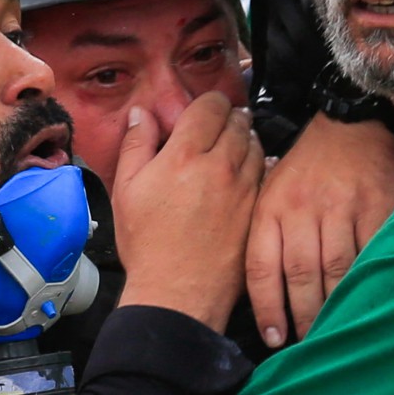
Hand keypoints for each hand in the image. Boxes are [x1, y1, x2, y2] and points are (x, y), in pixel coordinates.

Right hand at [112, 94, 263, 331]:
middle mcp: (221, 166)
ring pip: (256, 145)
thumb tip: (143, 114)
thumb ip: (136, 145)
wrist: (178, 293)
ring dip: (246, 139)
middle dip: (229, 117)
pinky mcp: (258, 210)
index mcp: (185, 155)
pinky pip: (267, 173)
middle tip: (219, 124)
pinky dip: (260, 164)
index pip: (211, 106)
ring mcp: (245, 189)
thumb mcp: (126, 191)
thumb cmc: (147, 245)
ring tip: (233, 145)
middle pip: (238, 121)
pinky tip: (248, 171)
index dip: (209, 102)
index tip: (204, 108)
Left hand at [246, 116, 393, 346]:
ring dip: (334, 307)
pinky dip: (368, 281)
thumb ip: (265, 233)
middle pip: (300, 274)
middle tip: (307, 345)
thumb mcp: (270, 191)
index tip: (273, 338)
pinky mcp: (377, 206)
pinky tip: (366, 302)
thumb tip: (258, 290)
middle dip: (302, 316)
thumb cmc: (305, 169)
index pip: (262, 266)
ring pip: (336, 270)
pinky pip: (371, 252)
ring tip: (334, 333)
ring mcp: (341, 208)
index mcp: (271, 207)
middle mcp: (302, 209)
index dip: (266, 307)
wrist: (349, 124)